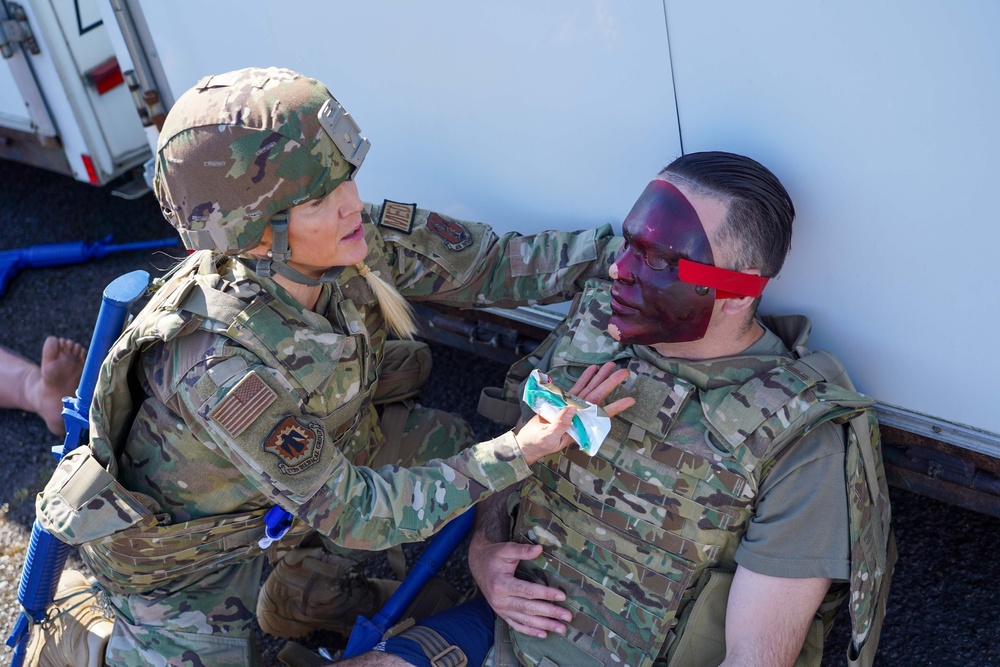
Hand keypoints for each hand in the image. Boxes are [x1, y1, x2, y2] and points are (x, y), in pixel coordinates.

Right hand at [468, 538, 570, 637]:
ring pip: (525, 621)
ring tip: (561, 629)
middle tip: (568, 616)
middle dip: (550, 613)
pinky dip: (530, 631)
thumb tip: (540, 548)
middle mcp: (500, 600)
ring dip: (544, 625)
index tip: (562, 596)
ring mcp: (500, 609)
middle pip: (529, 608)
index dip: (545, 594)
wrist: (478, 564)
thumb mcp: (506, 549)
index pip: (528, 591)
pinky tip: (543, 634)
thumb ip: (522, 550)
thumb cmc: (494, 555)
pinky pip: (516, 625)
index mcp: (501, 584)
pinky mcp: (502, 614)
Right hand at [513, 362, 634, 464]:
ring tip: (611, 365)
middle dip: (610, 383)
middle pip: (598, 396)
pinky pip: (577, 388)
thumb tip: (571, 408)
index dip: (616, 407)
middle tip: (624, 372)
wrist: (527, 442)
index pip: (601, 415)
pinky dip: (585, 378)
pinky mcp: (563, 401)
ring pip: (589, 389)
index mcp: (580, 426)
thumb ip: (560, 424)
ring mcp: (572, 407)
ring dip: (600, 377)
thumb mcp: (549, 437)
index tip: (630, 400)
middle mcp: (580, 415)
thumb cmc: (539, 444)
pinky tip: (593, 369)